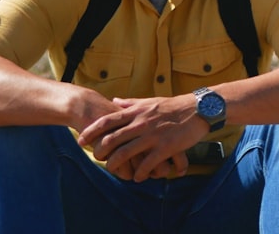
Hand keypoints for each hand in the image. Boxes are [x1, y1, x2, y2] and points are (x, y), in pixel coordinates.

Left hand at [77, 95, 205, 181]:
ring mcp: (153, 136)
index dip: (91, 131)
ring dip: (116, 165)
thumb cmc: (172, 106)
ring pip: (126, 154)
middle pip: (112, 139)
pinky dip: (139, 173)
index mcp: (136, 112)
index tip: (81, 140)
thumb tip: (114, 101)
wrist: (197, 110)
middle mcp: (141, 123)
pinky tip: (137, 177)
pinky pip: (147, 164)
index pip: (107, 121)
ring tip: (113, 170)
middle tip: (97, 157)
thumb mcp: (149, 100)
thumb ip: (130, 103)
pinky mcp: (165, 147)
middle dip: (100, 151)